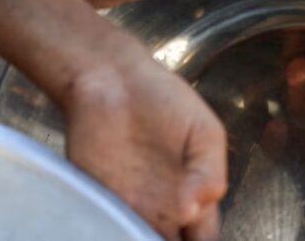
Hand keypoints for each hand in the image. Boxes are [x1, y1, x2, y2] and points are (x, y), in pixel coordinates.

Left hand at [65, 51, 227, 240]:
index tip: (195, 239)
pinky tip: (115, 228)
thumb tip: (192, 211)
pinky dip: (107, 234)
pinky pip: (100, 232)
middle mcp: (162, 210)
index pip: (205, 239)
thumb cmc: (163, 100)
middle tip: (166, 234)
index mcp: (193, 195)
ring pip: (136, 240)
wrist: (111, 80)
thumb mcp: (204, 131)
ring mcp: (127, 209)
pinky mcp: (95, 204)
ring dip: (139, 239)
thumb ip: (209, 172)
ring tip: (144, 229)